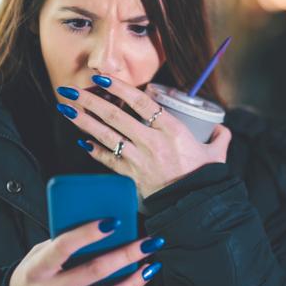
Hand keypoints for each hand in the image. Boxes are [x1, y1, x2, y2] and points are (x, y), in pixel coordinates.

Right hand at [9, 219, 163, 285]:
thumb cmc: (33, 279)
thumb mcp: (37, 257)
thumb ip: (62, 245)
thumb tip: (101, 228)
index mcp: (36, 270)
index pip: (64, 246)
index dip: (89, 233)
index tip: (114, 222)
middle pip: (94, 271)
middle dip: (126, 254)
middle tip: (148, 242)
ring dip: (133, 280)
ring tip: (150, 266)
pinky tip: (133, 284)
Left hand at [55, 76, 230, 197]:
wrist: (194, 206)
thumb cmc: (204, 179)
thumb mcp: (217, 155)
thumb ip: (219, 137)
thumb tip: (220, 128)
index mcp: (172, 130)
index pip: (141, 103)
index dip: (120, 89)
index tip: (103, 79)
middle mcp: (151, 142)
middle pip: (115, 116)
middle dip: (91, 101)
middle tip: (72, 90)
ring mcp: (138, 159)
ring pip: (105, 136)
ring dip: (83, 121)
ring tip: (66, 108)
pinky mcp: (130, 175)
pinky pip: (107, 160)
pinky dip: (93, 150)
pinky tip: (81, 141)